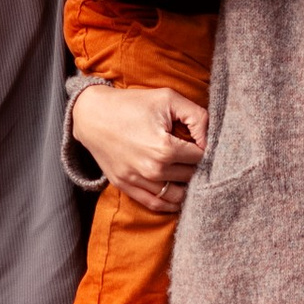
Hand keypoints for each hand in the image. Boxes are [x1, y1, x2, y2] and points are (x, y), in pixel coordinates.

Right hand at [70, 76, 206, 213]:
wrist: (92, 115)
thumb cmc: (132, 103)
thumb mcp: (168, 98)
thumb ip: (197, 116)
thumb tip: (210, 139)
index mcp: (165, 148)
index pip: (201, 157)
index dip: (206, 148)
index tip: (202, 142)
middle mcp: (153, 169)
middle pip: (191, 177)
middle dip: (199, 167)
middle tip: (196, 157)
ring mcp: (138, 181)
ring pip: (177, 196)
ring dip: (188, 187)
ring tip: (190, 175)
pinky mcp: (126, 186)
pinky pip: (156, 205)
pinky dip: (171, 204)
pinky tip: (178, 194)